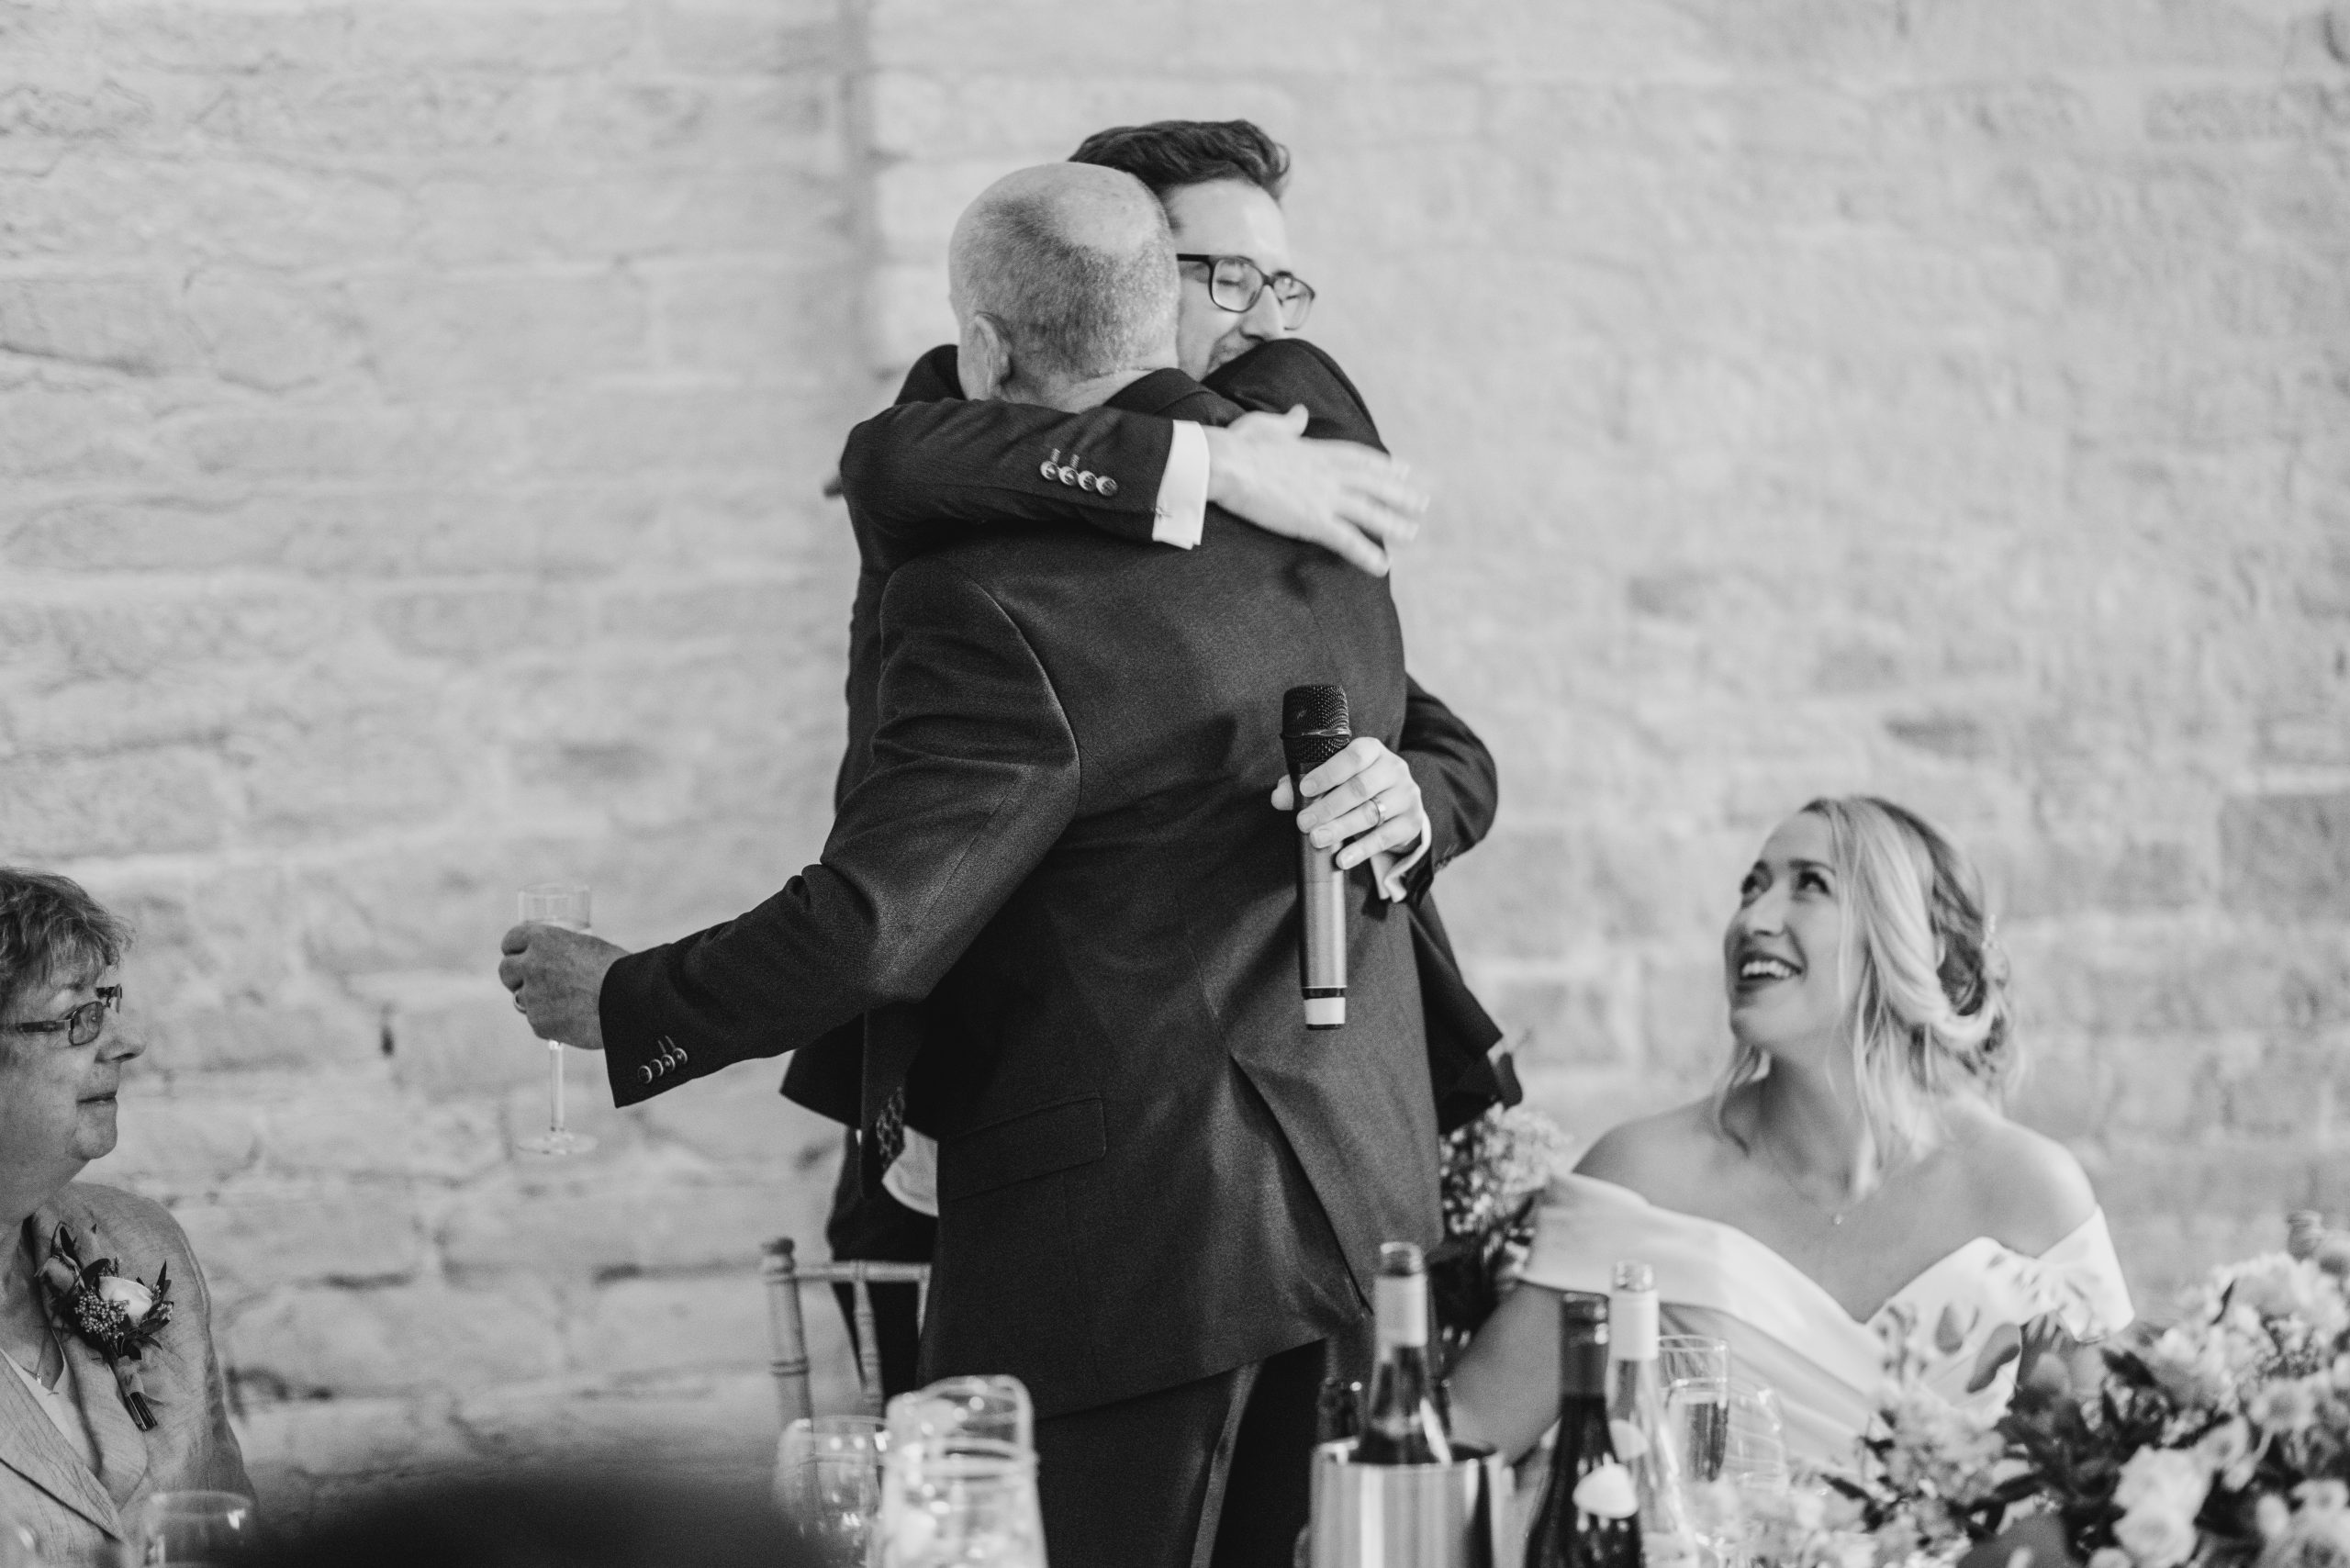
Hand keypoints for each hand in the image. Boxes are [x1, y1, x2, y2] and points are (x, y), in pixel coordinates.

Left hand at [497, 923, 624, 1051]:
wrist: (630, 1001)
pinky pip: (537, 1020)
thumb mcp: (587, 947)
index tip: (521, 955)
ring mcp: (532, 996)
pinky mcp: (538, 1023)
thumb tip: (556, 962)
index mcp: (543, 939)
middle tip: (534, 982)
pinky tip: (574, 1018)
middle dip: (516, 976)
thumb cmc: (618, 970)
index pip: (511, 940)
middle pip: (506, 970)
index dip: (516, 949)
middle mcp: (531, 965)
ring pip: (522, 998)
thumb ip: (562, 952)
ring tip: (564, 1003)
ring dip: (536, 1000)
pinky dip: (551, 1021)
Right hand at [1204, 406, 1426, 575]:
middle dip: (1401, 494)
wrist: (1225, 463)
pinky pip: (1347, 540)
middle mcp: (1329, 473)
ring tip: (1411, 535)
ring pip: (1369, 512)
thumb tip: (1300, 413)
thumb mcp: (1267, 426)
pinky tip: (1383, 566)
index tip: (1405, 470)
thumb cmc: (1237, 445)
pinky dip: (1367, 554)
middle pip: (1375, 484)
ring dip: (1393, 524)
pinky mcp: (1312, 520)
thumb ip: (1289, 423)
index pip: (1361, 458)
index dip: (1385, 465)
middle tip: (1422, 503)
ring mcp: (1324, 497)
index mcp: (1318, 451)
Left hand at [1269, 737, 1427, 871]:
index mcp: (1373, 751)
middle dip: (1328, 807)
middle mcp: (1394, 769)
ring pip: (1370, 814)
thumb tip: (1278, 797)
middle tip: (1304, 822)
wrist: (1398, 807)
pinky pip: (1383, 838)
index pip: (1354, 756)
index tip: (1305, 789)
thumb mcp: (1335, 780)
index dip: (1328, 772)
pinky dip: (1360, 850)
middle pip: (1360, 788)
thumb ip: (1305, 786)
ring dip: (1340, 828)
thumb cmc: (1359, 787)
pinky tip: (1341, 858)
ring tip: (1317, 839)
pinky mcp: (1411, 823)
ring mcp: (1406, 796)